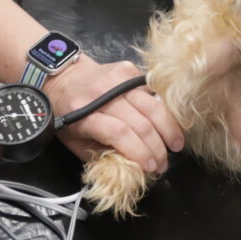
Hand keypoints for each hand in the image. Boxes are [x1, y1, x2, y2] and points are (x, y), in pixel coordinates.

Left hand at [50, 56, 182, 174]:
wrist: (64, 78)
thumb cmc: (68, 114)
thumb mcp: (76, 142)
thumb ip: (102, 156)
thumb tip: (134, 169)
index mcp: (83, 114)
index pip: (119, 133)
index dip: (139, 152)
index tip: (151, 167)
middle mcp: (101, 93)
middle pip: (140, 122)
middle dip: (157, 148)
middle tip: (163, 163)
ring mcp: (116, 79)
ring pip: (152, 105)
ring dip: (168, 129)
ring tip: (175, 145)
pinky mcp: (128, 70)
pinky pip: (153, 93)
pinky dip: (163, 111)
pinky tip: (168, 125)